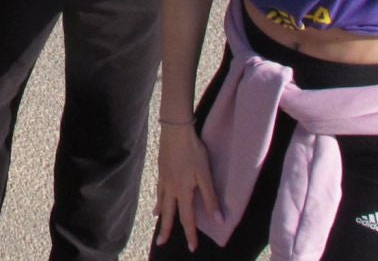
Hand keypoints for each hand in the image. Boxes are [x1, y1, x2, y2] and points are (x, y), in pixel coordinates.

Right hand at [154, 122, 218, 250]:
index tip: (192, 247)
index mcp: (183, 192)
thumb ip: (211, 198)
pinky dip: (158, 198)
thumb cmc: (193, 151)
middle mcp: (171, 188)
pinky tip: (158, 197)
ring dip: (161, 214)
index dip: (190, 234)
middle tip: (161, 243)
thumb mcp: (205, 175)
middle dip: (166, 230)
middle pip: (169, 214)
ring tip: (158, 221)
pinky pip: (158, 189)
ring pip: (161, 201)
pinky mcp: (161, 169)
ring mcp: (164, 179)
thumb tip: (219, 220)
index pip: (187, 218)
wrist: (175, 130)